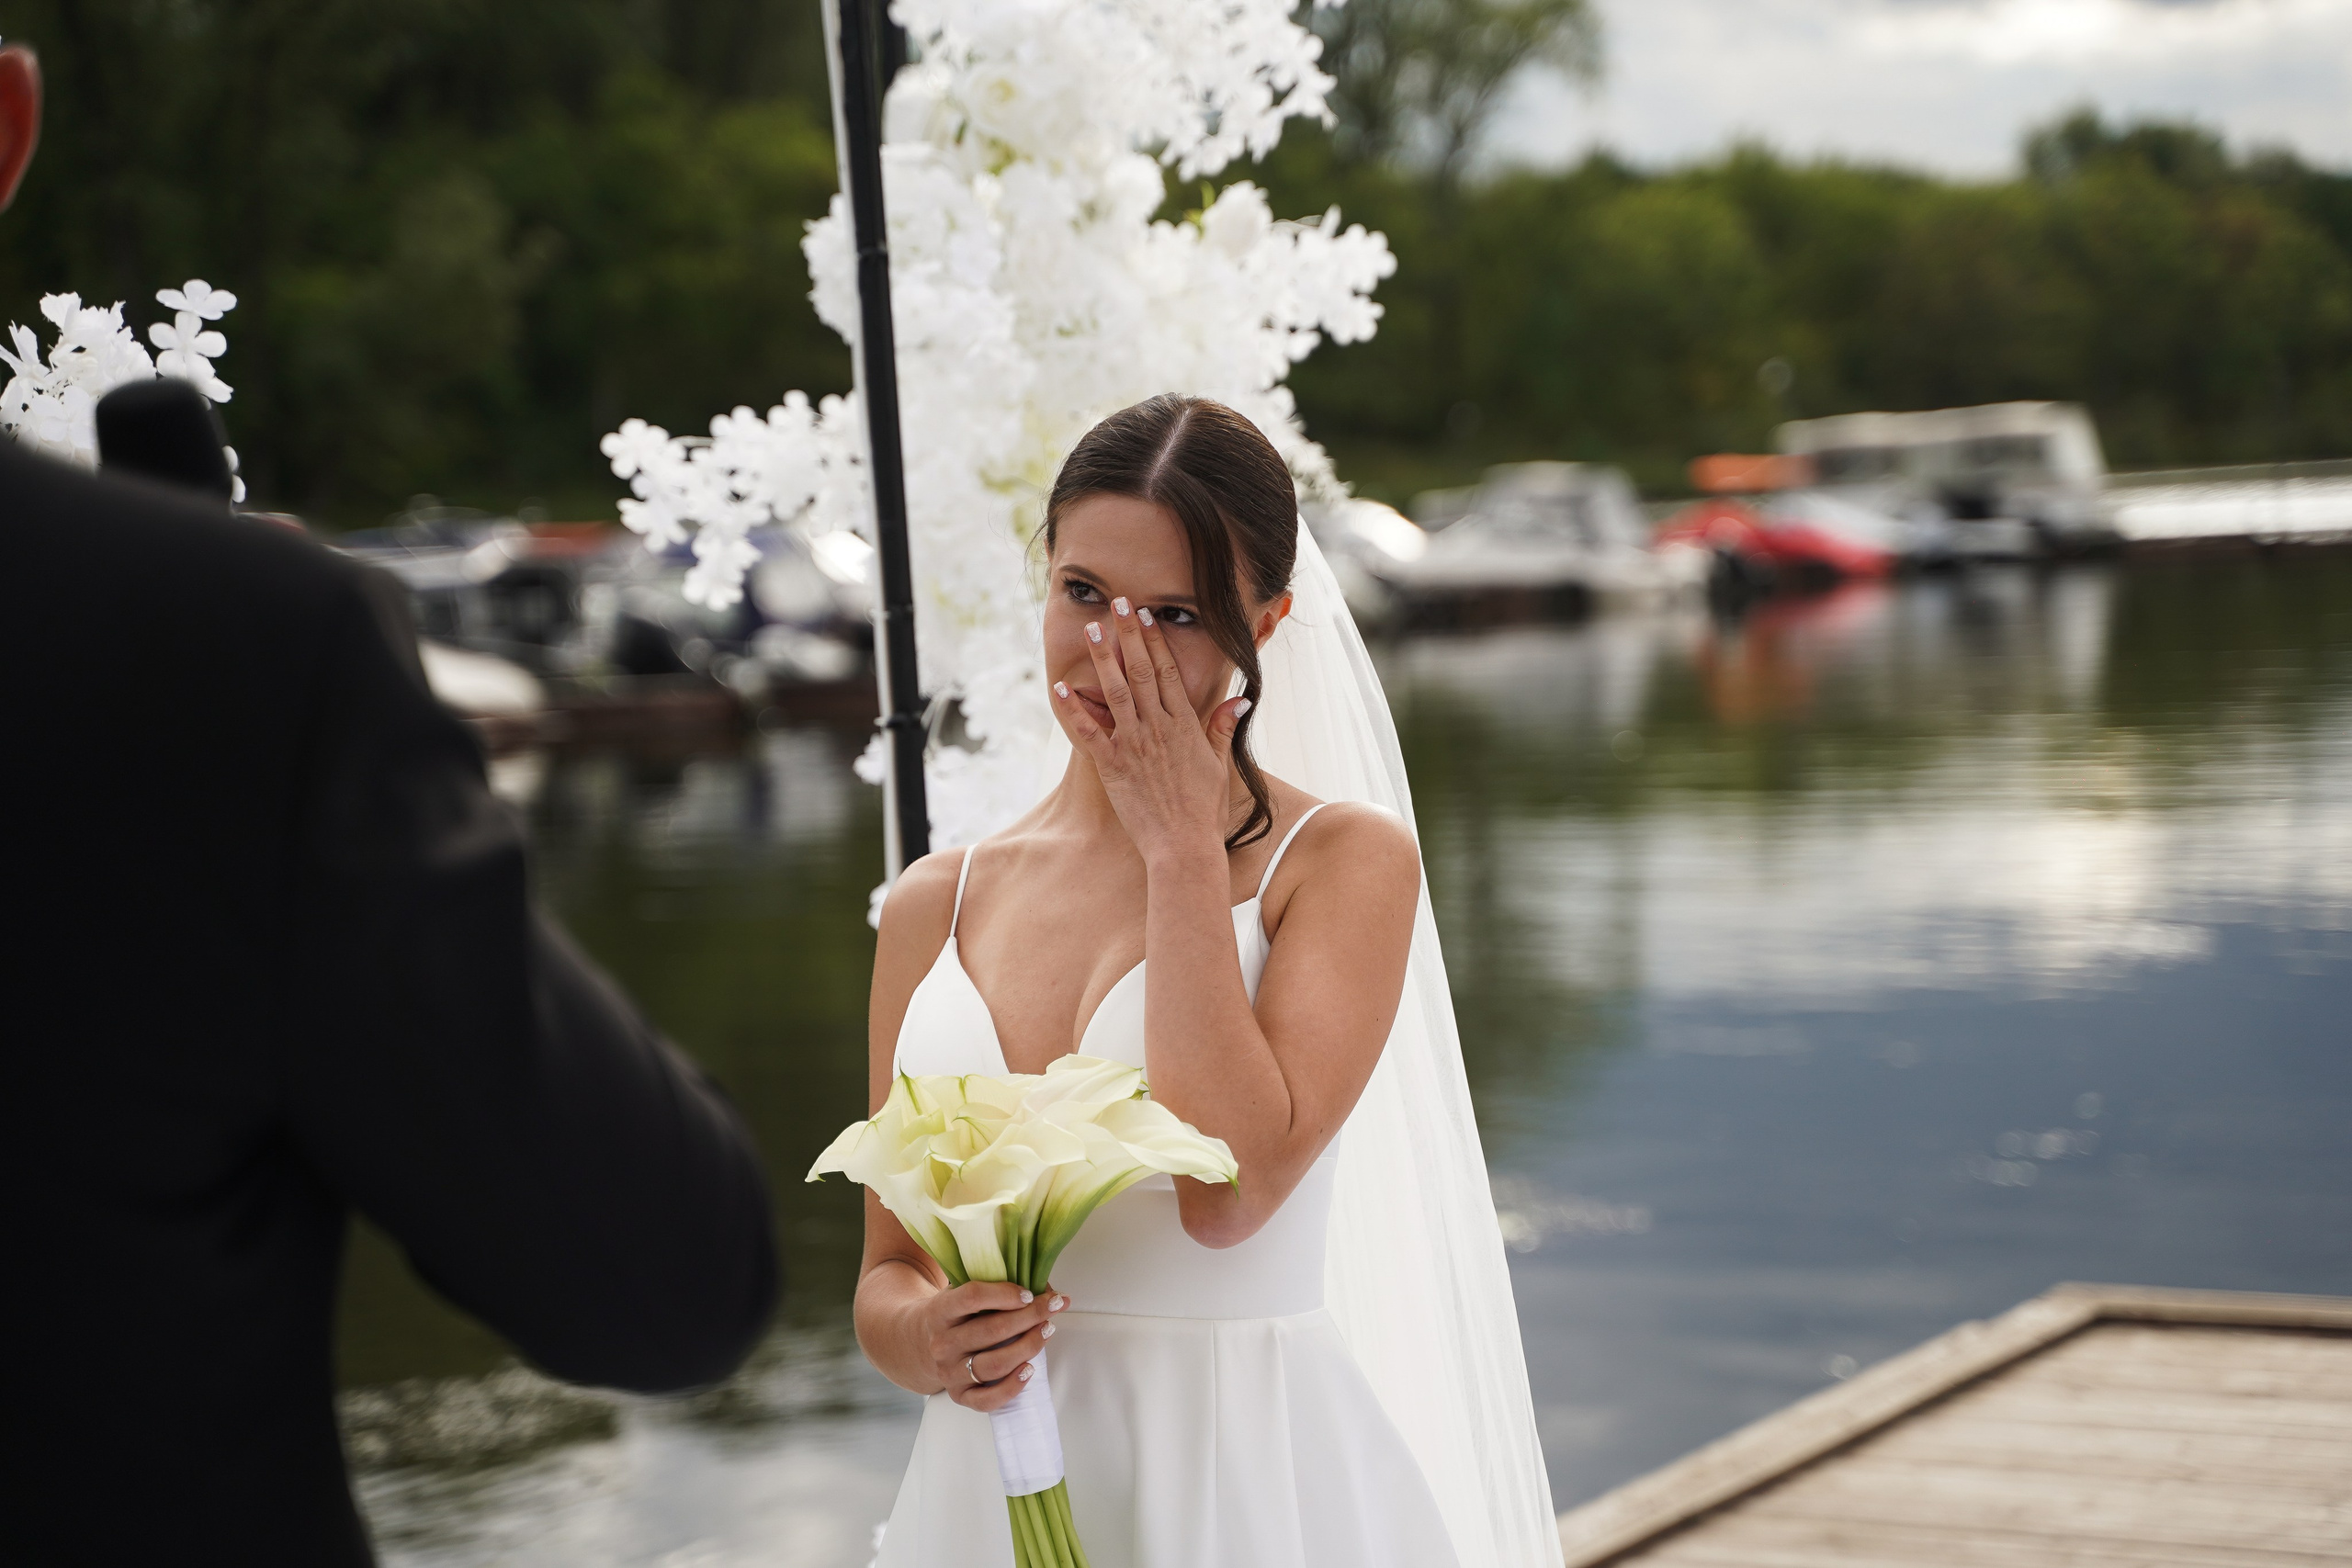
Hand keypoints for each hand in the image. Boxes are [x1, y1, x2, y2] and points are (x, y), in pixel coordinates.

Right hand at [917, 1281, 1067, 1411]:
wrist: (917, 1344)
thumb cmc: (953, 1315)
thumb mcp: (960, 1292)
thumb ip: (995, 1286)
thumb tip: (1045, 1289)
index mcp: (940, 1311)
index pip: (972, 1297)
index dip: (1006, 1294)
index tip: (1030, 1293)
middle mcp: (942, 1344)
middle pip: (992, 1331)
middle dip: (1030, 1316)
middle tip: (1052, 1306)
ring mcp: (949, 1372)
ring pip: (995, 1365)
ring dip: (1028, 1347)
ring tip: (1047, 1331)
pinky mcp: (959, 1395)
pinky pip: (987, 1400)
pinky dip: (1012, 1386)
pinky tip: (1029, 1369)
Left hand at [1053, 596, 1248, 862]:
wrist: (1183, 846)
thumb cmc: (1203, 810)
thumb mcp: (1218, 765)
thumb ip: (1222, 729)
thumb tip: (1238, 702)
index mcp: (1184, 725)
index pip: (1167, 673)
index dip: (1154, 642)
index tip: (1145, 617)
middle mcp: (1158, 728)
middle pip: (1140, 671)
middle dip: (1128, 635)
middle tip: (1117, 604)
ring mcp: (1134, 745)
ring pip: (1115, 691)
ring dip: (1103, 658)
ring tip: (1093, 630)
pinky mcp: (1113, 765)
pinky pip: (1089, 731)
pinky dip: (1074, 709)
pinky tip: (1061, 687)